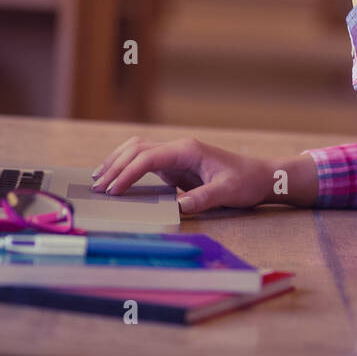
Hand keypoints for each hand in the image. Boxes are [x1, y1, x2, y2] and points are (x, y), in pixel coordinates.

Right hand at [91, 136, 273, 213]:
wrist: (259, 176)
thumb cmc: (245, 182)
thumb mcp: (227, 192)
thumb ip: (202, 199)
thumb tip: (177, 207)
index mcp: (188, 150)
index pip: (149, 156)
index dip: (128, 172)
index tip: (114, 189)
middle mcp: (178, 148)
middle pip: (137, 149)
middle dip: (115, 166)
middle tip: (98, 187)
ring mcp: (175, 154)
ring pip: (138, 149)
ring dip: (117, 161)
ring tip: (98, 178)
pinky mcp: (174, 164)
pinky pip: (145, 160)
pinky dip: (127, 165)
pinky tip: (116, 177)